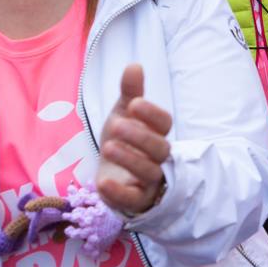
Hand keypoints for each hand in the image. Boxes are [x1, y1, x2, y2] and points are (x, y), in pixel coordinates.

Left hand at [97, 65, 171, 214]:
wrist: (111, 176)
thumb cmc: (123, 142)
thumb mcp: (122, 115)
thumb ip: (129, 93)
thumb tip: (135, 65)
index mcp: (157, 134)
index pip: (165, 123)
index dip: (152, 114)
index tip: (135, 104)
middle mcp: (159, 158)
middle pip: (160, 148)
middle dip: (140, 136)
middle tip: (117, 125)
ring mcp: (149, 181)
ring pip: (150, 172)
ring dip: (130, 159)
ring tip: (108, 147)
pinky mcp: (135, 201)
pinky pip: (133, 199)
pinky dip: (119, 193)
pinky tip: (102, 183)